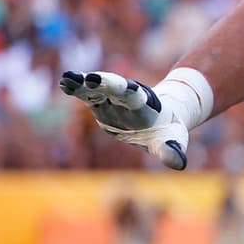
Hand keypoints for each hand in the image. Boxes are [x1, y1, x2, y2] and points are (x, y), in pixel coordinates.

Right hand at [60, 71, 188, 169]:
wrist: (161, 118)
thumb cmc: (167, 131)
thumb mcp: (171, 141)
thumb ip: (172, 151)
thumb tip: (179, 164)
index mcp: (144, 104)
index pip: (132, 95)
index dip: (122, 89)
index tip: (112, 84)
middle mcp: (127, 97)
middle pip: (113, 86)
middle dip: (102, 83)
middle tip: (88, 79)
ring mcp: (112, 99)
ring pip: (96, 88)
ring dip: (82, 84)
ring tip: (66, 80)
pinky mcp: (101, 103)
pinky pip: (87, 95)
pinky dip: (77, 90)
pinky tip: (64, 84)